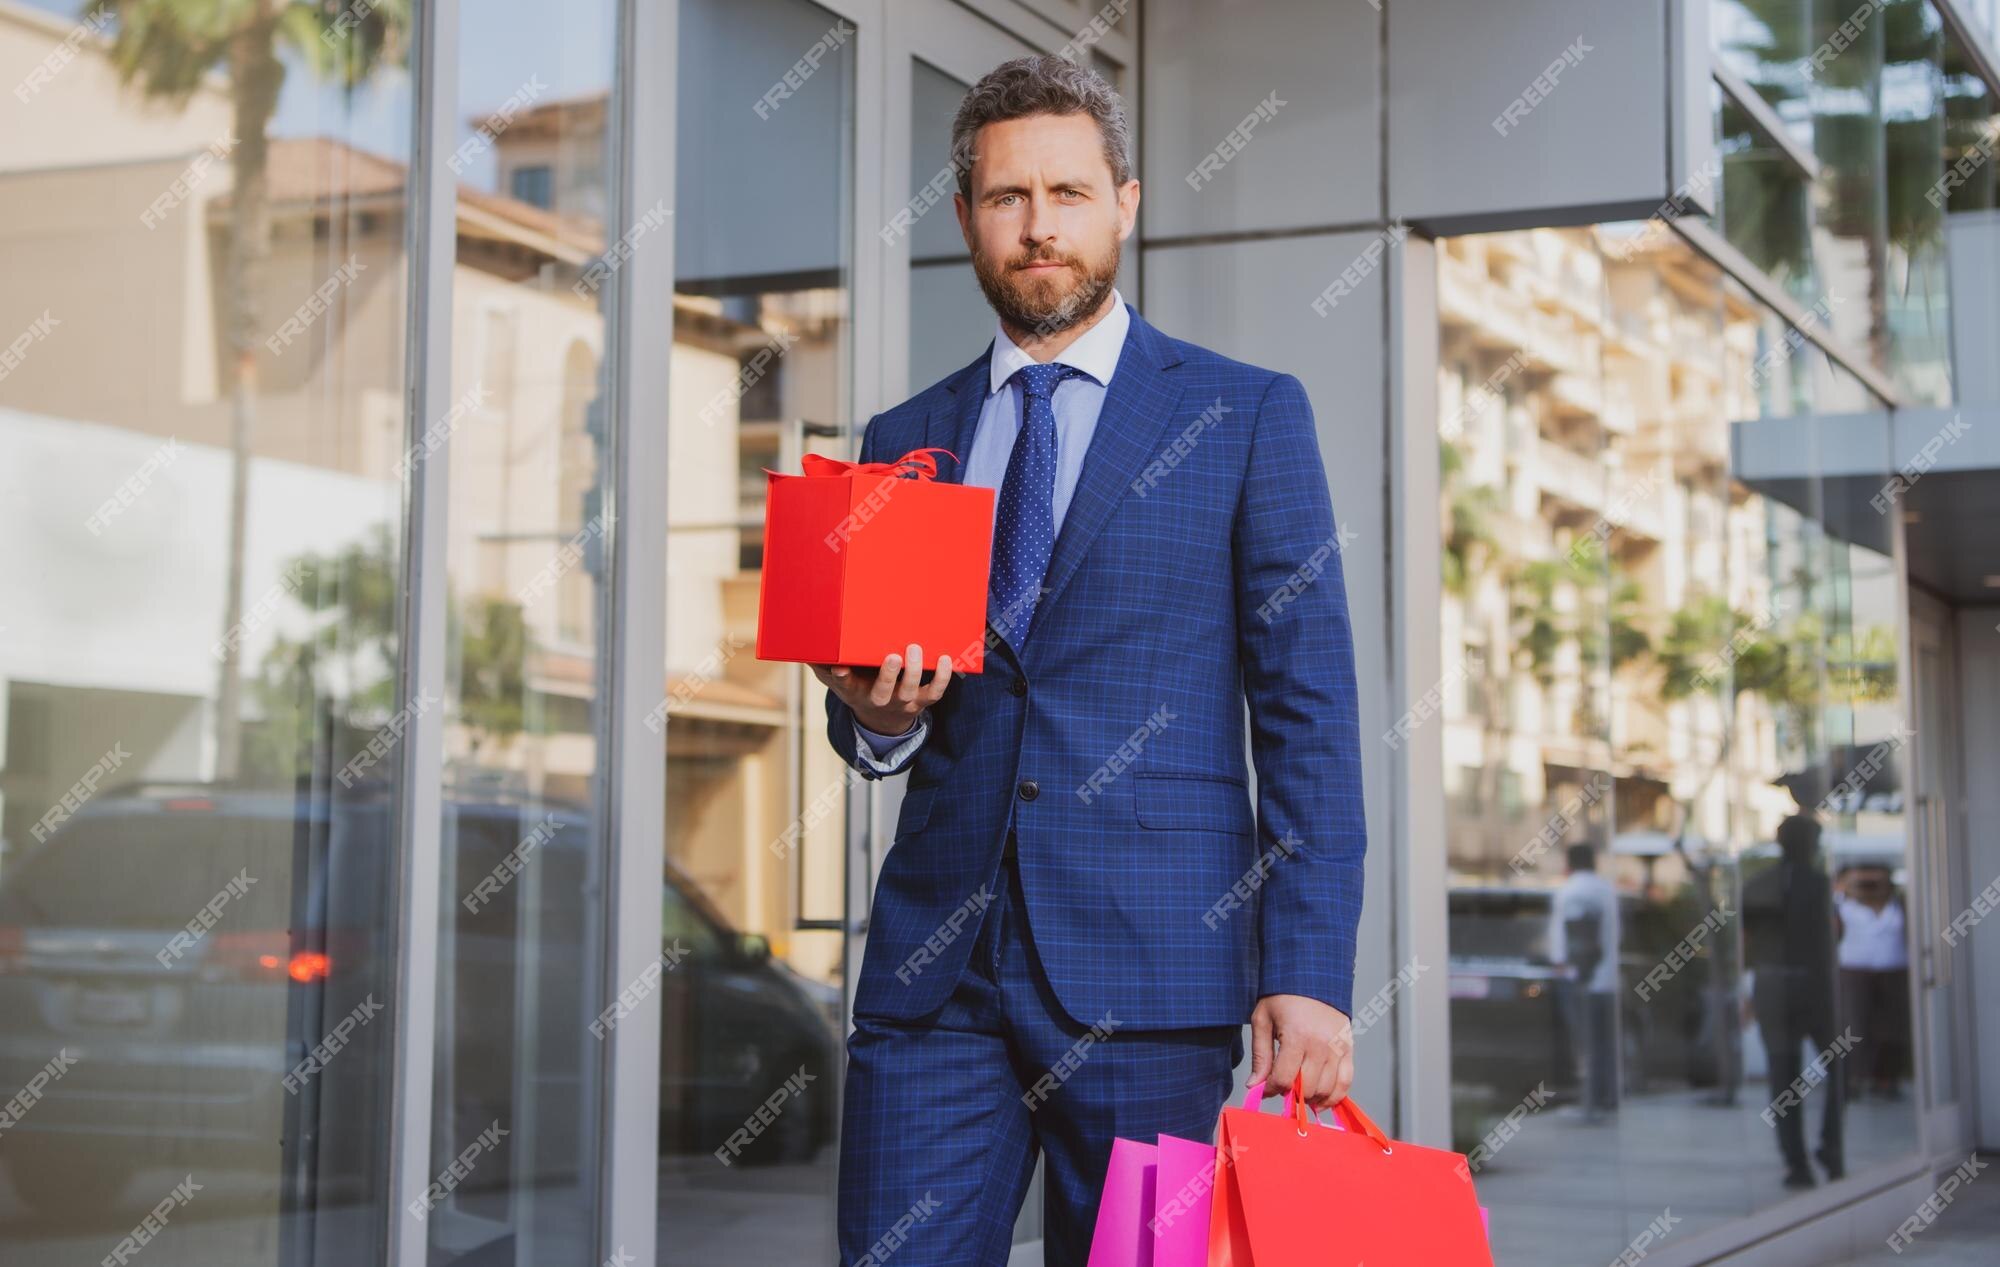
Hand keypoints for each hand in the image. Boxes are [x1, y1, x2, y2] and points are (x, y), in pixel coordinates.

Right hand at [809, 643, 953, 735]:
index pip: (845, 687)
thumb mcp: (839, 680)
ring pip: (909, 691)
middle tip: (893, 656)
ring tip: (915, 648)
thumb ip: (823, 666)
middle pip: (882, 692)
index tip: (839, 669)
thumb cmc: (859, 687)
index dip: (842, 679)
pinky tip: (946, 658)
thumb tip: (804, 647)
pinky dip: (942, 678)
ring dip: (913, 671)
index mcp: (855, 692)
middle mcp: (879, 699)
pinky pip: (935, 693)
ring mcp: (902, 702)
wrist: (882, 719)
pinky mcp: (921, 701)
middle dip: (888, 675)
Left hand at [1249, 994, 1352, 1111]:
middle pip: (1306, 1088)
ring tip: (1299, 1092)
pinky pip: (1346, 1082)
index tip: (1265, 1088)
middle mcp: (1321, 1044)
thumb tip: (1255, 1086)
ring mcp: (1338, 1047)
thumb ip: (1260, 1056)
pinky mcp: (1349, 1048)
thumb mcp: (1262, 1020)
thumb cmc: (1283, 996)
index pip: (1284, 1079)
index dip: (1271, 1089)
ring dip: (1310, 1098)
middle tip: (1282, 1087)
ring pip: (1326, 1089)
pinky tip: (1321, 1100)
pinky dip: (1334, 1096)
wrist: (1311, 976)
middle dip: (1290, 1094)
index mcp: (1296, 1036)